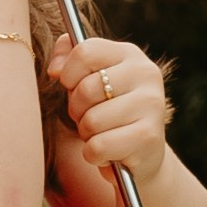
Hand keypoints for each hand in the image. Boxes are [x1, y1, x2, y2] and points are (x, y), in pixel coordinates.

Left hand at [49, 33, 170, 183]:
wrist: (143, 154)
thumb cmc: (109, 112)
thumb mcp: (90, 80)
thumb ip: (68, 59)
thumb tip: (55, 69)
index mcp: (129, 54)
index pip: (85, 52)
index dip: (68, 74)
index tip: (72, 86)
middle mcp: (145, 74)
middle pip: (85, 89)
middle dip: (77, 110)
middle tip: (90, 117)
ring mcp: (151, 104)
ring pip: (91, 121)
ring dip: (87, 135)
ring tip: (103, 134)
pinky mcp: (149, 135)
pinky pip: (98, 146)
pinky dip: (94, 155)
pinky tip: (110, 152)